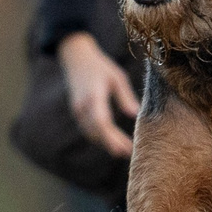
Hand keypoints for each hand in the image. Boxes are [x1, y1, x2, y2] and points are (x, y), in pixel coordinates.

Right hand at [57, 31, 138, 158]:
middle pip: (97, 132)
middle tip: (130, 152)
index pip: (102, 122)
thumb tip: (136, 114)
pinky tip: (112, 141)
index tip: (125, 147)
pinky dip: (100, 137)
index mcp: (94, 95)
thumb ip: (125, 96)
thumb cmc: (100, 67)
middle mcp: (83, 106)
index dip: (112, 137)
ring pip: (91, 133)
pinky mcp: (77, 113)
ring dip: (106, 143)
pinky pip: (88, 129)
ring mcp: (77, 110)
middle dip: (112, 144)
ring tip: (124, 150)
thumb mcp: (117, 77)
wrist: (76, 59)